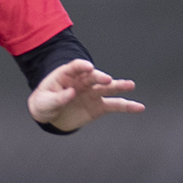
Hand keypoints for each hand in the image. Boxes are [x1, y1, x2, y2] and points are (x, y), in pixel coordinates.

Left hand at [28, 59, 143, 132]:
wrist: (50, 115)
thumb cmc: (45, 103)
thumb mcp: (45, 102)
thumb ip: (57, 98)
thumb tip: (70, 93)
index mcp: (67, 75)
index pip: (75, 67)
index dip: (82, 66)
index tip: (89, 67)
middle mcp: (83, 81)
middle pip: (93, 77)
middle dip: (100, 77)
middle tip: (107, 80)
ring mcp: (92, 93)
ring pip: (107, 88)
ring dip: (118, 86)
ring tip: (130, 85)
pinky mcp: (99, 106)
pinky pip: (114, 105)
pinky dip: (127, 106)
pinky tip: (138, 107)